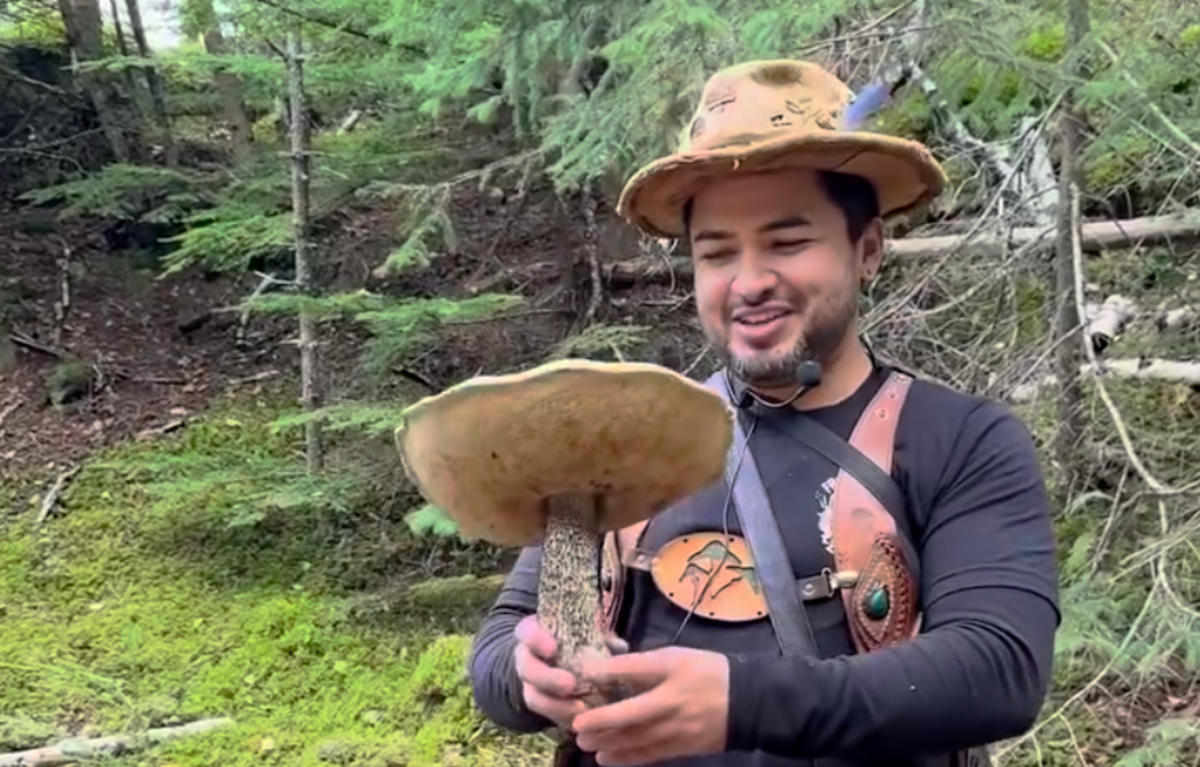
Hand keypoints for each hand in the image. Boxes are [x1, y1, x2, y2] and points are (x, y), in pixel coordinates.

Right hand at [513, 614, 628, 729]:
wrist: (558, 660)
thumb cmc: (577, 638)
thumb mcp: (587, 631)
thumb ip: (601, 636)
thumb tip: (619, 646)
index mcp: (534, 633)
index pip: (526, 632)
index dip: (536, 640)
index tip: (553, 648)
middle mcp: (527, 659)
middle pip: (527, 669)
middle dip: (547, 679)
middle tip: (570, 685)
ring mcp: (530, 685)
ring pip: (534, 698)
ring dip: (556, 706)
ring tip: (581, 709)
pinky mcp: (543, 707)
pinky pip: (548, 717)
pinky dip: (566, 720)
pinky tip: (585, 722)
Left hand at [571, 646, 729, 765]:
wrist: (748, 703)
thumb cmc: (708, 672)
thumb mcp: (678, 656)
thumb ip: (644, 663)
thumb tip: (607, 667)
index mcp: (674, 672)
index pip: (636, 670)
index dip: (608, 671)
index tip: (582, 673)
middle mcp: (674, 703)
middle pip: (633, 713)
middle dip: (602, 720)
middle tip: (576, 724)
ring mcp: (678, 729)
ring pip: (637, 739)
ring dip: (608, 742)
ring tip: (584, 742)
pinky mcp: (681, 747)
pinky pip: (649, 754)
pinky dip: (626, 758)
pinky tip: (606, 758)